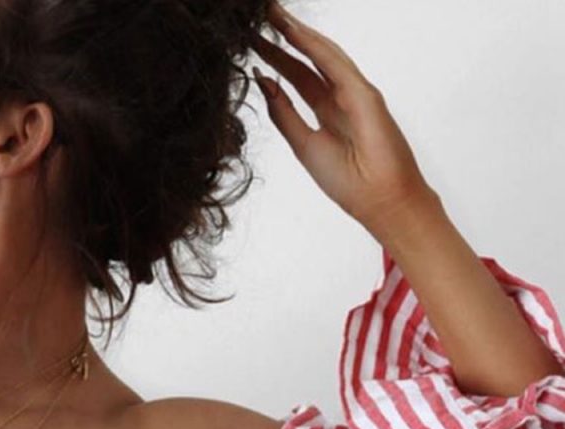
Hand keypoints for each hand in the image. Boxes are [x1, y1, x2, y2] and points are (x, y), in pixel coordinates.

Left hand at [250, 1, 443, 237]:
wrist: (381, 203)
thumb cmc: (350, 182)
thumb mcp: (303, 145)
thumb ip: (283, 114)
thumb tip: (263, 83)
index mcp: (326, 112)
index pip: (297, 77)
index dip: (276, 58)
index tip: (253, 41)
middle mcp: (340, 98)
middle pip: (307, 60)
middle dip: (284, 38)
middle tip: (260, 16)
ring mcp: (355, 93)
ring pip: (322, 55)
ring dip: (297, 34)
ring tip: (273, 15)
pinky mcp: (365, 95)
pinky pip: (335, 66)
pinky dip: (314, 48)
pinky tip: (294, 33)